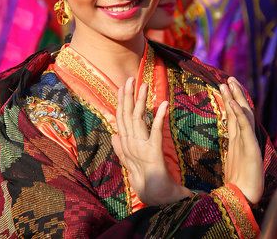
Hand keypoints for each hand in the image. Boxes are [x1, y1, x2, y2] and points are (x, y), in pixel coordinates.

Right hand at [112, 77, 192, 205]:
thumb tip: (113, 134)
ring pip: (137, 119)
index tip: (122, 87)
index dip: (121, 102)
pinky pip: (155, 132)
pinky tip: (163, 105)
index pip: (120, 118)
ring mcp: (140, 148)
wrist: (155, 198)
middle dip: (127, 96)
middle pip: (126, 115)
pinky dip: (158, 117)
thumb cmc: (144, 181)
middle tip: (130, 79)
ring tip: (144, 85)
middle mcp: (130, 144)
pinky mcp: (153, 153)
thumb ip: (121, 149)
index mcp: (125, 145)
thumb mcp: (130, 163)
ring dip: (140, 101)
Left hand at [220, 77, 263, 204]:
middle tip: (228, 79)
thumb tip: (228, 140)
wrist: (243, 196)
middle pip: (239, 110)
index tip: (225, 87)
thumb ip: (232, 148)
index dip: (230, 100)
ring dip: (236, 98)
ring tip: (229, 83)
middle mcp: (243, 137)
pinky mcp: (250, 148)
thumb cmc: (237, 182)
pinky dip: (239, 114)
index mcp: (238, 139)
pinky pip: (243, 127)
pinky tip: (233, 103)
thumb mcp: (232, 160)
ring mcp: (248, 141)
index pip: (234, 115)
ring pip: (242, 114)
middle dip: (234, 94)